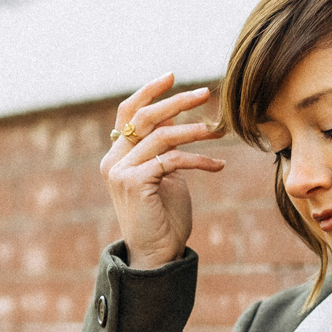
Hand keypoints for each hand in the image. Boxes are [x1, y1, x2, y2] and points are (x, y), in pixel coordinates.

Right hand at [100, 74, 225, 269]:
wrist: (157, 255)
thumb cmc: (165, 218)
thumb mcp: (166, 175)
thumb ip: (164, 148)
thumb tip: (175, 118)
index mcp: (117, 155)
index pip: (128, 112)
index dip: (149, 91)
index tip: (173, 76)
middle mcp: (113, 160)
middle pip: (143, 117)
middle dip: (176, 101)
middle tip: (205, 93)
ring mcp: (120, 172)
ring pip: (161, 137)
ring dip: (195, 131)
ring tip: (218, 131)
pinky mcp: (135, 183)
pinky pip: (172, 160)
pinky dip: (199, 160)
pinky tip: (218, 165)